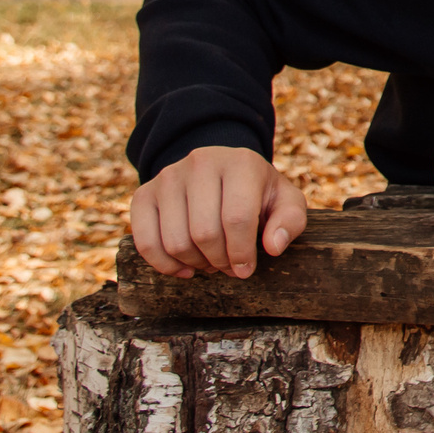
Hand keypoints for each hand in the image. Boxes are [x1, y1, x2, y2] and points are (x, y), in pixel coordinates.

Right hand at [130, 145, 307, 279]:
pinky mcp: (144, 194)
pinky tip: (185, 268)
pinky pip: (145, 242)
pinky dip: (164, 265)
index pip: (237, 218)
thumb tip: (273, 247)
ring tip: (210, 261)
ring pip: (175, 241)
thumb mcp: (285, 202)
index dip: (241, 253)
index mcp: (241, 163)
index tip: (245, 269)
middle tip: (229, 266)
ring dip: (195, 264)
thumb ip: (289, 222)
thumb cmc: (257, 194)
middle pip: (204, 233)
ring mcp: (168, 177)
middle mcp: (201, 163)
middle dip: (219, 261)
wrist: (222, 173)